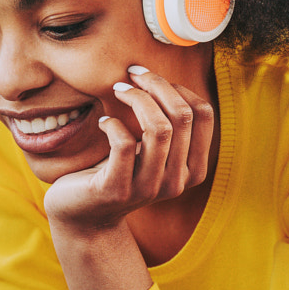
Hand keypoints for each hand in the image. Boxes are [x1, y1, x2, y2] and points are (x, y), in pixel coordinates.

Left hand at [42, 66, 215, 231]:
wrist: (84, 214)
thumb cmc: (117, 171)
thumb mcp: (150, 149)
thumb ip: (166, 124)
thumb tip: (163, 78)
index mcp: (192, 169)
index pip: (203, 115)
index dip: (179, 87)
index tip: (151, 77)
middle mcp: (176, 181)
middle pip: (182, 116)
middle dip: (157, 85)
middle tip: (132, 75)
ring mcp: (148, 188)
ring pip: (159, 128)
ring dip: (137, 99)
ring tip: (118, 91)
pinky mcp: (117, 189)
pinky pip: (124, 144)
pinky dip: (113, 124)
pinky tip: (104, 122)